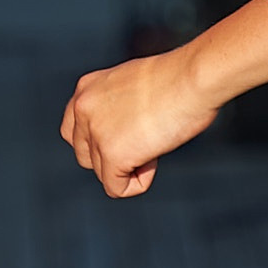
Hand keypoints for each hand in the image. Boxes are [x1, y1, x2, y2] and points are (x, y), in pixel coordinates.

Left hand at [59, 48, 217, 196]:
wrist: (193, 78)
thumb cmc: (177, 78)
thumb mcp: (132, 85)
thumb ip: (115, 107)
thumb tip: (122, 133)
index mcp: (86, 88)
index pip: (73, 132)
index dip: (101, 142)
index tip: (130, 133)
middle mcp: (83, 108)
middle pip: (85, 156)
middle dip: (113, 157)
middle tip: (146, 139)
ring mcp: (95, 131)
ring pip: (102, 173)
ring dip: (129, 167)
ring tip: (154, 143)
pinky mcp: (112, 154)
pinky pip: (116, 188)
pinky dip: (137, 183)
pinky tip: (154, 160)